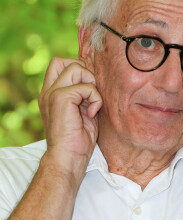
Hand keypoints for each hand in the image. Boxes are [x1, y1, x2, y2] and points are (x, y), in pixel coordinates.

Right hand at [38, 57, 101, 176]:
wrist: (68, 158)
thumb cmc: (78, 138)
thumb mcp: (81, 110)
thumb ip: (83, 93)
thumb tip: (95, 78)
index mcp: (52, 93)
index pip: (59, 64)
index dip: (78, 67)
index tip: (90, 85)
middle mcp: (49, 91)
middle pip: (65, 61)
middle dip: (84, 71)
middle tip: (91, 91)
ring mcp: (53, 93)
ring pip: (76, 68)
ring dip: (91, 84)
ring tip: (92, 103)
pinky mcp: (61, 98)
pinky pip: (86, 86)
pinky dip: (96, 98)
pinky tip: (92, 113)